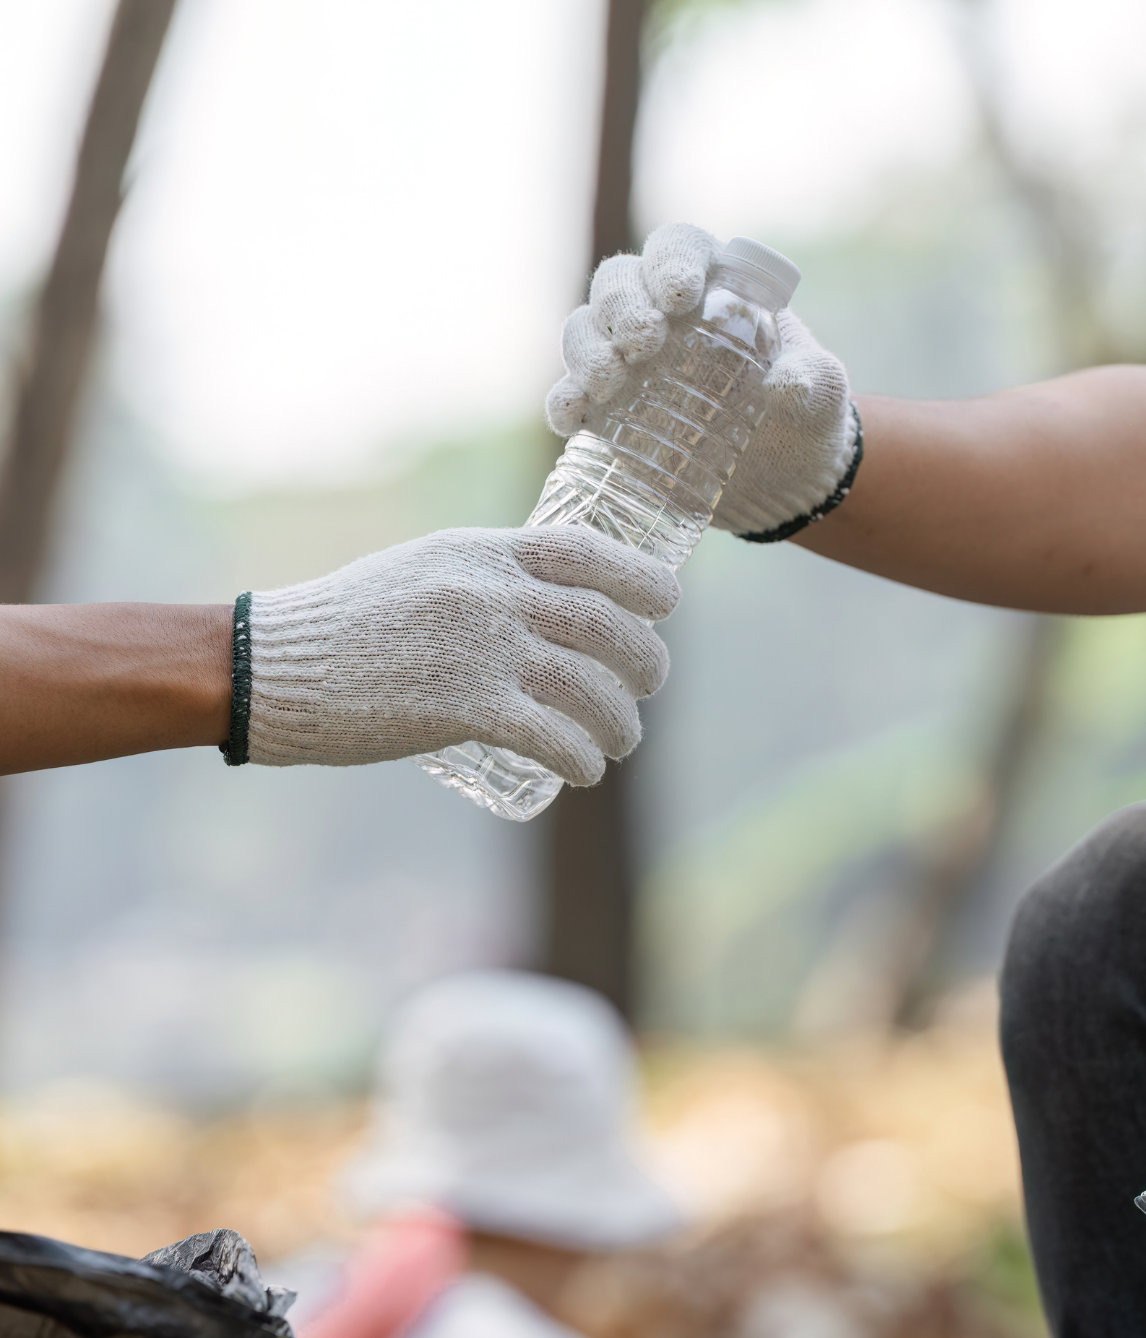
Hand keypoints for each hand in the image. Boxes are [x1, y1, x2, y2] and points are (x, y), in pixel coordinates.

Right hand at [232, 527, 679, 783]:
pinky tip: (587, 770)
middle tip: (649, 684)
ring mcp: (481, 649)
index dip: (640, 577)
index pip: (584, 551)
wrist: (271, 667)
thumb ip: (482, 582)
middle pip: (603, 623)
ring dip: (621, 721)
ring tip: (622, 740)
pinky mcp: (465, 708)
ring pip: (589, 686)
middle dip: (645, 659)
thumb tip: (542, 606)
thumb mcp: (422, 572)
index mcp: (481, 553)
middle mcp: (490, 593)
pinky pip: (554, 735)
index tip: (666, 603)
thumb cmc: (346, 624)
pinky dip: (583, 757)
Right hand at [545, 222, 861, 540]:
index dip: (670, 260)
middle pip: (619, 283)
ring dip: (588, 350)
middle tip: (645, 344)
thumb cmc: (805, 413)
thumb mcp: (821, 395)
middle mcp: (661, 313)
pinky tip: (571, 417)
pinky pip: (572, 394)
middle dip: (623, 307)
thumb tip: (785, 385)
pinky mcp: (611, 411)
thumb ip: (811, 381)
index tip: (681, 294)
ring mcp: (629, 361)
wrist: (785, 474)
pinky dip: (564, 401)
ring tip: (611, 382)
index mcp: (713, 285)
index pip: (678, 247)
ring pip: (585, 331)